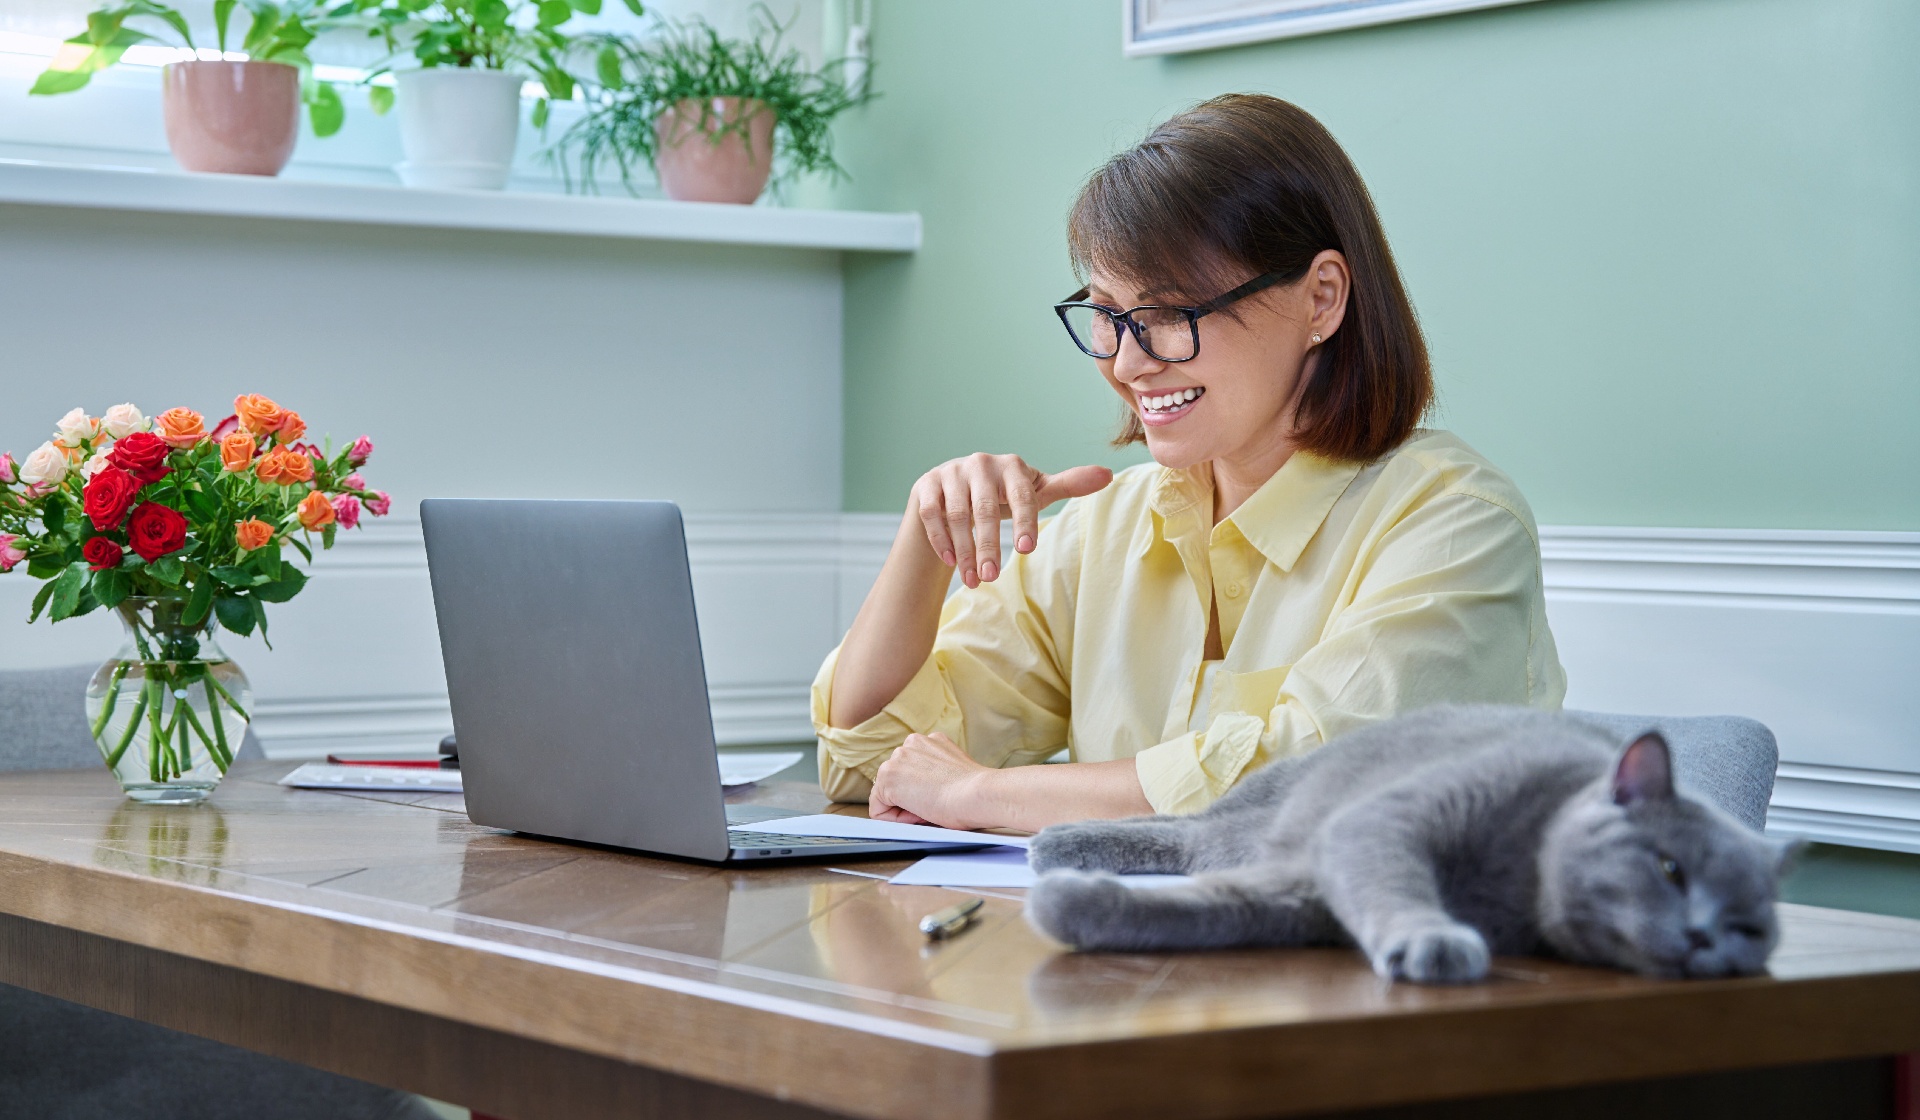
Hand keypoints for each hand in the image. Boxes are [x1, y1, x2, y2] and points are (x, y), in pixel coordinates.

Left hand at [869, 732, 995, 828]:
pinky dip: (893, 818)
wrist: (977, 794)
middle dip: (912, 798)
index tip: (940, 799)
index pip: (912, 771)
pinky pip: (878, 808)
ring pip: (887, 793)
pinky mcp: (888, 777)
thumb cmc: (975, 792)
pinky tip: (917, 815)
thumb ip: (936, 772)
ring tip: (928, 809)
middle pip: (898, 781)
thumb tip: (924, 791)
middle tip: (934, 807)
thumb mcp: (954, 771)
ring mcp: (897, 758)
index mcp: (930, 741)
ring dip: (904, 807)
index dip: (924, 792)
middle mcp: (911, 743)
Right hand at [910, 454, 1111, 588]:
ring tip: (974, 580)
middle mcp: (979, 464)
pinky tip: (949, 562)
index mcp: (1011, 466)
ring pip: (957, 515)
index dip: (1025, 522)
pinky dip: (941, 539)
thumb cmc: (1001, 496)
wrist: (953, 495)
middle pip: (985, 509)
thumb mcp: (1034, 493)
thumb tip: (1108, 474)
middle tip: (992, 578)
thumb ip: (1068, 486)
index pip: (1022, 496)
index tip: (1027, 550)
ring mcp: (950, 472)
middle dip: (990, 546)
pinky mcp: (926, 485)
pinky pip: (931, 514)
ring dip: (964, 551)